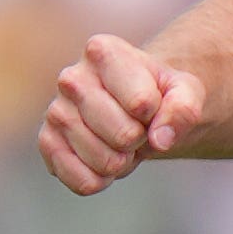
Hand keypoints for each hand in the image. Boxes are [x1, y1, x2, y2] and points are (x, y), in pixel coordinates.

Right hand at [38, 34, 204, 195]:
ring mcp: (55, 112)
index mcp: (103, 52)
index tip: (151, 103)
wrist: (134, 107)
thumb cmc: (158, 93)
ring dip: (124, 161)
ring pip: (105, 161)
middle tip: (137, 126)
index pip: (142, 104)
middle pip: (124, 136)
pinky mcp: (47, 143)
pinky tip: (103, 159)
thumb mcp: (185, 91)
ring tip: (121, 140)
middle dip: (141, 140)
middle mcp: (71, 78)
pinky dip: (103, 180)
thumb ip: (184, 108)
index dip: (156, 113)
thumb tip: (161, 139)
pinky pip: (83, 181)